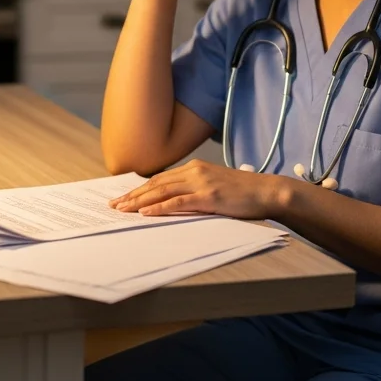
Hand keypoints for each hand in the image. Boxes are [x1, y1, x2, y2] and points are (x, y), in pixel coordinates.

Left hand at [108, 159, 288, 219]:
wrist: (267, 191)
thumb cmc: (243, 192)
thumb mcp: (214, 185)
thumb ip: (194, 189)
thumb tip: (173, 200)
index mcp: (194, 167)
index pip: (160, 178)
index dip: (139, 188)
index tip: (123, 197)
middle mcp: (194, 171)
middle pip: (155, 184)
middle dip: (132, 195)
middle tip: (114, 205)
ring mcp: (201, 183)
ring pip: (162, 192)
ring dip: (139, 202)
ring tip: (123, 210)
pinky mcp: (209, 197)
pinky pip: (178, 203)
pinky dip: (159, 208)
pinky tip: (146, 214)